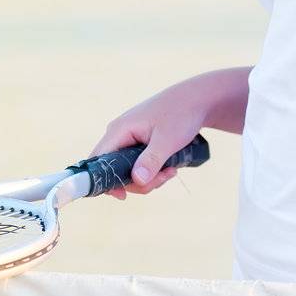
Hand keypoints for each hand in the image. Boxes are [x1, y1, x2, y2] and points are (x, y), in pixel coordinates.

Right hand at [88, 82, 212, 200]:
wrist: (197, 100)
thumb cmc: (181, 114)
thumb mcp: (167, 140)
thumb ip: (151, 161)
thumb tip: (136, 181)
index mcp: (119, 130)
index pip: (99, 161)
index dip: (106, 181)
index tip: (124, 196)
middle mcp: (119, 134)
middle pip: (115, 171)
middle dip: (138, 182)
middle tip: (163, 178)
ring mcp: (128, 138)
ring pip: (129, 170)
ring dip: (149, 178)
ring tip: (171, 171)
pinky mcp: (138, 142)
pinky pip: (137, 165)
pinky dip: (152, 172)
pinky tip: (169, 168)